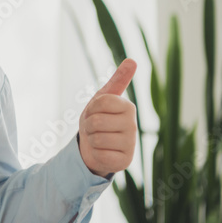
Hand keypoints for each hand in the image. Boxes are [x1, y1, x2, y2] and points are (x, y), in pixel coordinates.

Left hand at [78, 58, 137, 178]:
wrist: (93, 146)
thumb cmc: (98, 118)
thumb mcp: (103, 98)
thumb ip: (118, 80)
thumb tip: (132, 60)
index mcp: (128, 107)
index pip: (101, 101)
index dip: (91, 108)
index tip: (95, 111)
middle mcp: (133, 125)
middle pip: (96, 121)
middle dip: (88, 125)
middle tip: (94, 128)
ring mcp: (131, 145)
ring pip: (97, 138)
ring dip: (91, 140)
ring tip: (98, 139)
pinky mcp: (125, 162)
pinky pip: (101, 155)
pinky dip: (95, 154)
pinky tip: (102, 153)